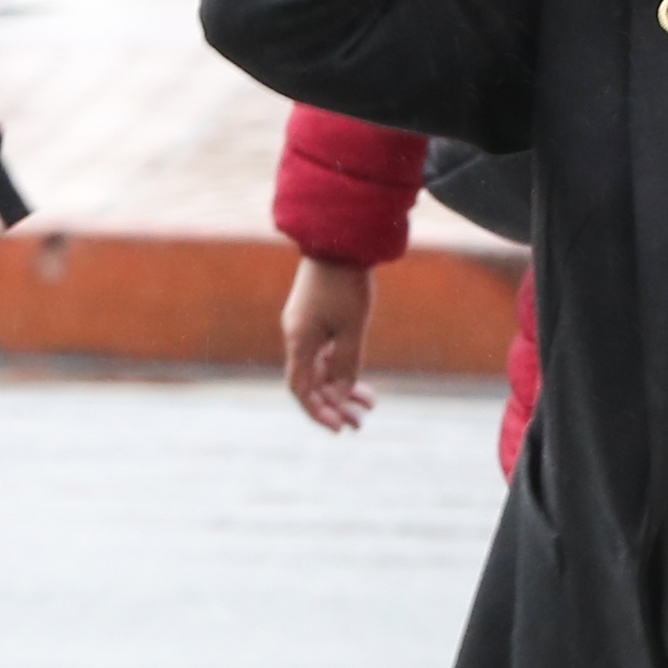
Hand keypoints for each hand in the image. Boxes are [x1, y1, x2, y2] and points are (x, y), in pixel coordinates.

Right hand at [282, 255, 376, 432]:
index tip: (341, 428)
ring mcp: (306, 327)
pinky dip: (342, 368)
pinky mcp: (317, 317)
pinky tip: (362, 380)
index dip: (319, 412)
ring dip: (342, 388)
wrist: (339, 239)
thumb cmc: (346, 284)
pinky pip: (325, 352)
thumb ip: (347, 364)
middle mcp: (297, 337)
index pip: (302, 389)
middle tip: (361, 422)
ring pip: (321, 368)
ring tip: (370, 405)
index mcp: (299, 341)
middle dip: (336, 405)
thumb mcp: (352, 328)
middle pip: (312, 382)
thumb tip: (343, 396)